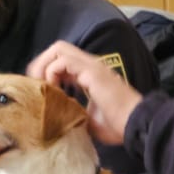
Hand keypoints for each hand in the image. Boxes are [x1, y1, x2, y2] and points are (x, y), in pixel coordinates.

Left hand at [26, 40, 141, 144]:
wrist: (136, 125)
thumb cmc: (118, 125)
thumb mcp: (89, 119)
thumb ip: (75, 112)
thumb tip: (60, 119)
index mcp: (90, 74)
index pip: (62, 60)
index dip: (47, 71)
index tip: (41, 90)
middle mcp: (90, 66)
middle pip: (58, 49)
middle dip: (41, 63)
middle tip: (37, 85)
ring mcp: (92, 66)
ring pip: (58, 49)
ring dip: (44, 66)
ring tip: (43, 86)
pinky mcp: (92, 71)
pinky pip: (63, 61)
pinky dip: (52, 72)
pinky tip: (54, 89)